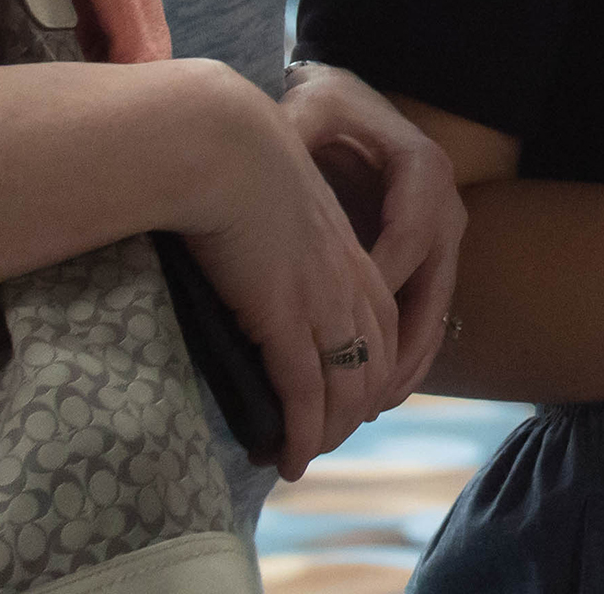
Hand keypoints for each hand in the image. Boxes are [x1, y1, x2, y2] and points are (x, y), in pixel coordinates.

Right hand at [170, 61, 407, 479]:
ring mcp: (322, 300)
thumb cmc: (233, 157)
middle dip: (355, 409)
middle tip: (324, 439)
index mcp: (350, 249)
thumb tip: (260, 254)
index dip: (371, 366)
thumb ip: (283, 230)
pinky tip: (291, 459)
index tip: (347, 396)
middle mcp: (349, 279)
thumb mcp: (276, 196)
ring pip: (346, 386)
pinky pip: (305, 392)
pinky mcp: (286, 318)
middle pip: (375, 362)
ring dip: (328, 431)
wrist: (220, 144)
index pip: (383, 323)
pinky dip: (303, 432)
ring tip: (303, 458)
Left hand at [282, 62, 468, 401]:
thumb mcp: (312, 106)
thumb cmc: (324, 106)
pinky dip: (405, 360)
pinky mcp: (426, 262)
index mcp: (424, 171)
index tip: (338, 333)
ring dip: (403, 367)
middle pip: (431, 290)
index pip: (407, 240)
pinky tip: (378, 398)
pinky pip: (425, 318)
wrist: (342, 100)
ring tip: (364, 412)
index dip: (378, 288)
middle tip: (357, 398)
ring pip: (433, 313)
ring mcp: (441, 240)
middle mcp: (443, 209)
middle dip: (395, 350)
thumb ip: (298, 128)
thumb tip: (273, 151)